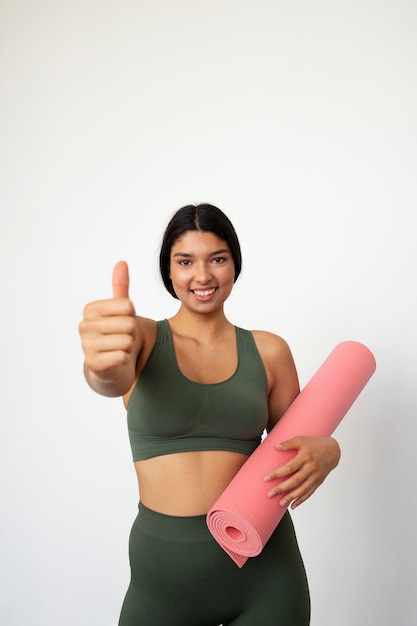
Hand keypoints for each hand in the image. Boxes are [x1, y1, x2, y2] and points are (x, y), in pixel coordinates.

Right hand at [79, 261, 136, 382]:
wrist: (111, 367)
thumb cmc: (116, 334)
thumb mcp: (120, 311)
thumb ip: (121, 288)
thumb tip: (122, 262)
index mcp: (90, 309)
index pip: (127, 306)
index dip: (132, 316)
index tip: (122, 323)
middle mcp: (84, 326)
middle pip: (129, 324)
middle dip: (132, 333)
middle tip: (122, 338)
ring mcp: (86, 345)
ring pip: (127, 341)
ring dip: (129, 347)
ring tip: (120, 348)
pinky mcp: (93, 364)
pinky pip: (123, 357)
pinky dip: (125, 359)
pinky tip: (117, 360)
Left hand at [264, 436, 340, 508]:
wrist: (333, 450)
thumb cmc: (315, 444)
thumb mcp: (302, 440)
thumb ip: (288, 444)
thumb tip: (275, 447)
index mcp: (305, 457)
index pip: (289, 468)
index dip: (277, 474)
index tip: (266, 478)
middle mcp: (311, 468)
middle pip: (295, 481)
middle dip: (281, 489)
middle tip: (269, 494)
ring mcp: (315, 476)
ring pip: (302, 490)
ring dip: (291, 497)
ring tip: (280, 503)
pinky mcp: (318, 482)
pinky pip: (309, 493)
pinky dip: (301, 500)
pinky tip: (293, 505)